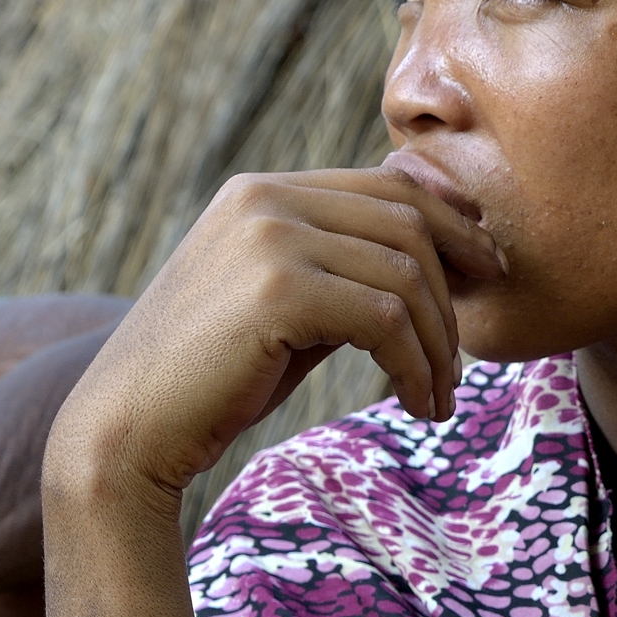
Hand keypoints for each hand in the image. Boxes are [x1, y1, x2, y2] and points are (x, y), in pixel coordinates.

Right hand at [46, 165, 502, 507]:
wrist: (129, 428)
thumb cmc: (215, 377)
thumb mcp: (288, 306)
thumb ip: (345, 271)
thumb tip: (432, 260)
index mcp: (266, 191)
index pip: (390, 188)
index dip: (453, 230)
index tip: (487, 278)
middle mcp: (266, 199)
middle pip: (409, 224)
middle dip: (452, 296)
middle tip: (460, 362)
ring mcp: (269, 238)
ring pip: (406, 275)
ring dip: (438, 345)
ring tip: (439, 395)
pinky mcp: (277, 291)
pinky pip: (387, 320)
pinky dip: (417, 368)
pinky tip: (419, 404)